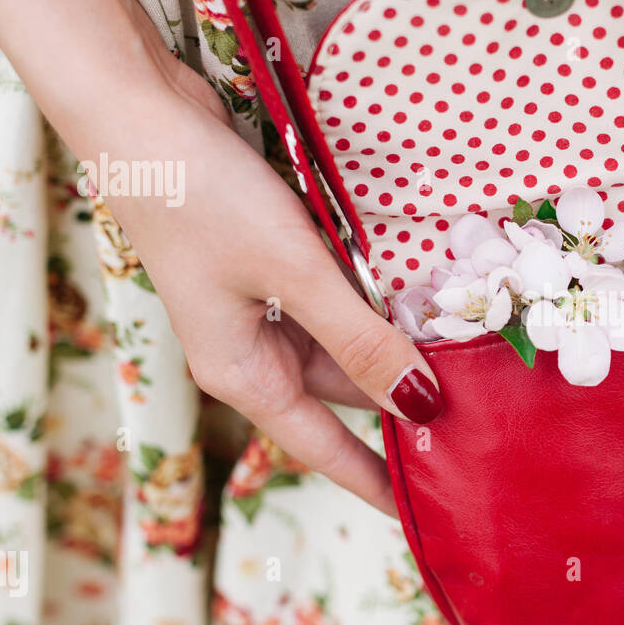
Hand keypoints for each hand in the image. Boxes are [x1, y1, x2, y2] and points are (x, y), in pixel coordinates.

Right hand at [104, 70, 441, 516]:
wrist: (141, 112)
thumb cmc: (203, 199)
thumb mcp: (294, 274)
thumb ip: (361, 341)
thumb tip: (420, 405)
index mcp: (244, 373)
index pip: (325, 447)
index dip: (376, 482)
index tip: (427, 513)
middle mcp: (254, 349)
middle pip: (345, 392)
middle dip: (405, 403)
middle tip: (483, 422)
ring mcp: (262, 305)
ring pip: (346, 341)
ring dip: (397, 346)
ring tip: (472, 363)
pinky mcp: (274, 263)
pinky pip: (337, 299)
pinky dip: (376, 302)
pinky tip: (423, 299)